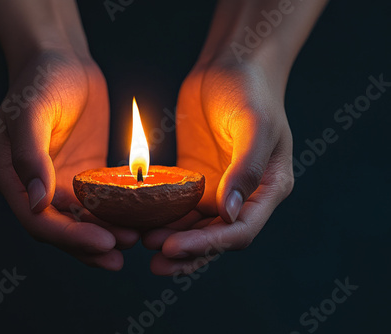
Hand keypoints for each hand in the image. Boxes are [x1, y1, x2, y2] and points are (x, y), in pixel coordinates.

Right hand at [0, 50, 138, 269]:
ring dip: (106, 234)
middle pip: (62, 228)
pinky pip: (101, 201)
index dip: (70, 237)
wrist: (63, 61)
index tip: (104, 243)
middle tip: (122, 255)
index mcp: (13, 179)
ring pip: (83, 220)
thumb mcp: (31, 112)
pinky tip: (139, 219)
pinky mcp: (84, 176)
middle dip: (90, 245)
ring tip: (135, 242)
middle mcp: (35, 187)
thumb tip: (37, 203)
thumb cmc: (41, 81)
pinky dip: (117, 214)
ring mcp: (61, 183)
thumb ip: (29, 155)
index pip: (39, 222)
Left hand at [143, 61, 293, 274]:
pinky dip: (161, 215)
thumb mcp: (255, 125)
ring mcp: (218, 188)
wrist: (232, 66)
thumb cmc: (252, 91)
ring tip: (141, 243)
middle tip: (154, 261)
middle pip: (214, 236)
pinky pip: (177, 203)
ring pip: (194, 225)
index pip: (239, 231)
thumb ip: (246, 169)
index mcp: (267, 190)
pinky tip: (138, 219)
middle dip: (186, 252)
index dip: (207, 245)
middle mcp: (243, 196)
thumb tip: (229, 214)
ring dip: (171, 237)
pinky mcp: (195, 178)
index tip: (172, 248)